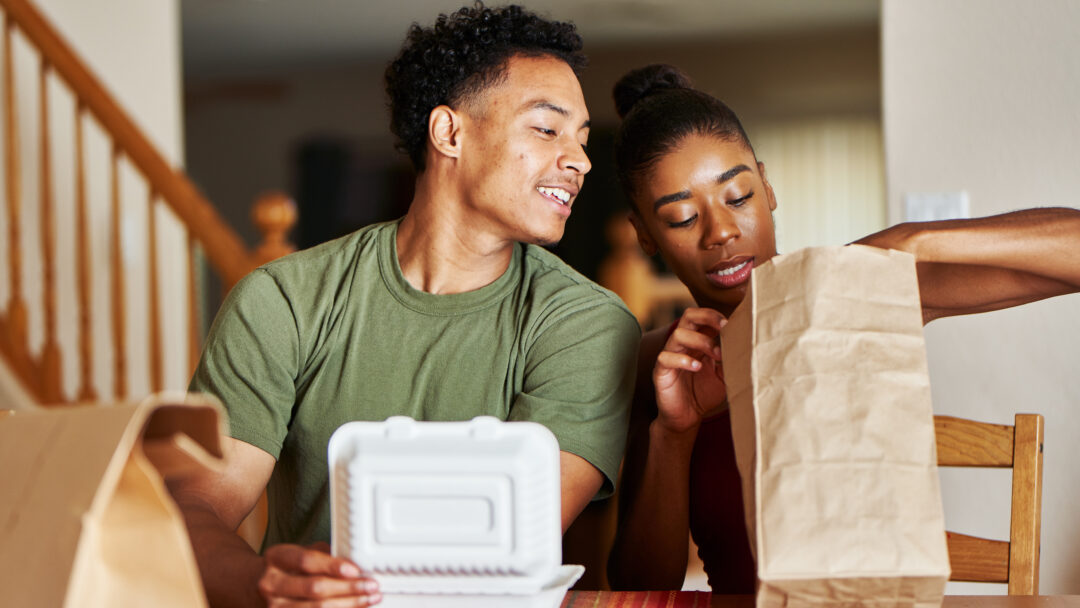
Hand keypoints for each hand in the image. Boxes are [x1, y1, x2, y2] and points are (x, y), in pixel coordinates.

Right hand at [258, 542, 380, 606]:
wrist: (246, 585)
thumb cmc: (281, 567)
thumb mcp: (294, 552)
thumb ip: (320, 555)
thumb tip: (353, 560)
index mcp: (276, 558)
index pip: (306, 561)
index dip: (332, 566)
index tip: (356, 570)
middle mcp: (271, 583)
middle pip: (314, 588)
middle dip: (348, 589)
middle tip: (371, 586)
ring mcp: (273, 607)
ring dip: (348, 605)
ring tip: (369, 599)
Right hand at [653, 307, 728, 433]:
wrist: (686, 418)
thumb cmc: (704, 394)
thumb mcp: (724, 376)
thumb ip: (732, 361)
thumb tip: (749, 349)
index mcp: (697, 341)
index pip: (702, 317)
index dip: (717, 316)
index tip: (734, 324)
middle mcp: (683, 344)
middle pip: (688, 316)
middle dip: (708, 317)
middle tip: (725, 327)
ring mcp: (670, 355)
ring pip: (678, 335)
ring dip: (701, 341)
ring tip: (717, 355)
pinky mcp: (661, 371)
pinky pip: (665, 357)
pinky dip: (683, 360)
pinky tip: (697, 367)